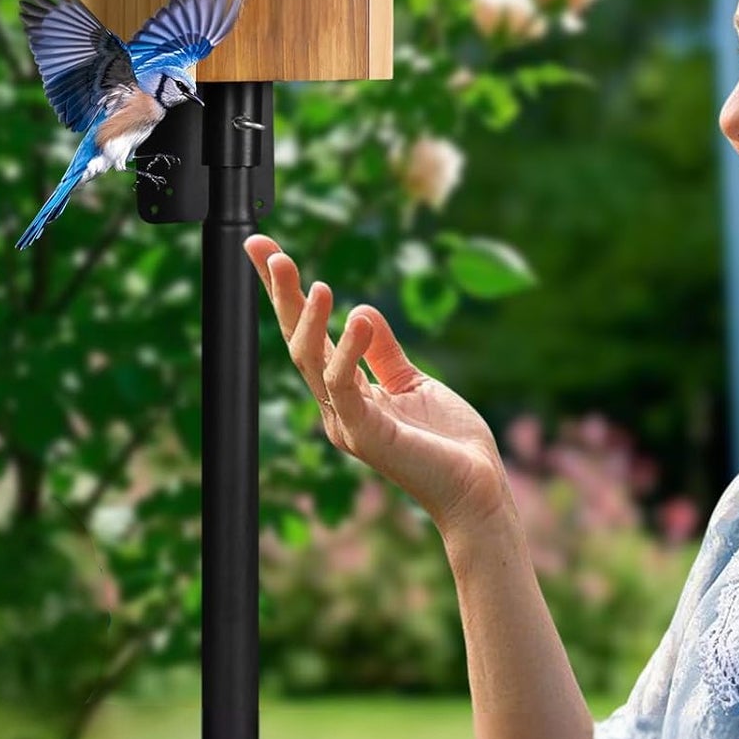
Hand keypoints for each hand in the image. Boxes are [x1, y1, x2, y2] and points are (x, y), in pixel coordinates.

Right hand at [244, 235, 512, 537]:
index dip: (284, 293)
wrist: (476, 488)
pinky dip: (349, 351)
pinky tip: (358, 319)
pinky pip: (348, 386)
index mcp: (345, 393)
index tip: (262, 249)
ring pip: (312, 362)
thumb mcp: (413, 383)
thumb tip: (361, 310)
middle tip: (264, 250)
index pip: (307, 334)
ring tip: (316, 283)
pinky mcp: (369, 434)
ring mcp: (347, 422)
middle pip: (297, 341)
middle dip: (280, 296)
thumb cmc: (448, 442)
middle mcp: (336, 407)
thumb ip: (386, 352)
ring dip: (309, 320)